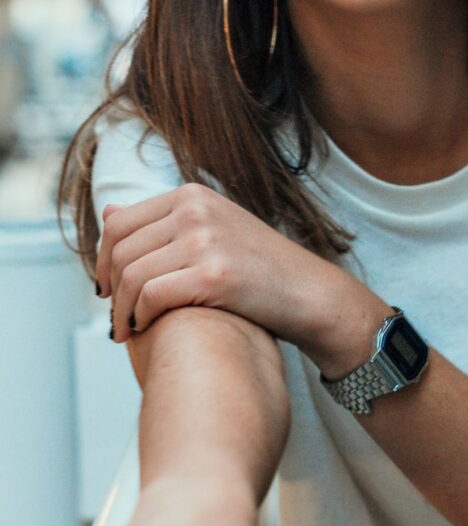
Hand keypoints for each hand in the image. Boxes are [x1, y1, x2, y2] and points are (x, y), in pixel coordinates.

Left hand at [96, 183, 376, 368]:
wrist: (307, 292)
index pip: (119, 223)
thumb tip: (108, 211)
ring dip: (120, 310)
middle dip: (110, 290)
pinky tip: (145, 328)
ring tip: (125, 331)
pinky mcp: (213, 274)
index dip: (102, 260)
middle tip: (114, 319)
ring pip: (131, 276)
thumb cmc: (258, 267)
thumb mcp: (210, 229)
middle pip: (121, 251)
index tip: (106, 288)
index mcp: (191, 195)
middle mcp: (195, 209)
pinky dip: (139, 317)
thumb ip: (161, 221)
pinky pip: (151, 296)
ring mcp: (205, 239)